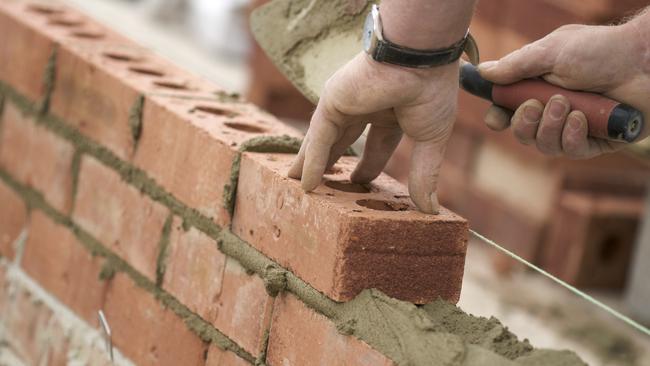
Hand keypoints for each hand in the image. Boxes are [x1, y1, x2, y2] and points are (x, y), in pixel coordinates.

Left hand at [288, 53, 459, 213]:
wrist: (420, 60)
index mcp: (391, 112)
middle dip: (330, 163)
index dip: (368, 166)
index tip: (359, 183)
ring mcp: (346, 103)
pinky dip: (311, 162)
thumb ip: (425, 174)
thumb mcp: (430, 140)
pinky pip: (319, 138)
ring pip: (324, 140)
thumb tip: (431, 209)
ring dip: (310, 163)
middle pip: (341, 141)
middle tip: (320, 185)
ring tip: (297, 185)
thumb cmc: (431, 91)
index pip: (377, 144)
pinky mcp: (332, 102)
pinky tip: (305, 184)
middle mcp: (365, 105)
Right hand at [478, 22, 649, 158]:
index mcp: (539, 87)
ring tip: (565, 105)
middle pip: (523, 133)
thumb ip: (516, 66)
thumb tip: (484, 72)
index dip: (499, 118)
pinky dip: (572, 136)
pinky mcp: (597, 141)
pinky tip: (581, 119)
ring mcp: (576, 127)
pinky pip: (572, 151)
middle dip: (524, 124)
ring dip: (549, 128)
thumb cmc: (600, 50)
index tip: (495, 120)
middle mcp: (555, 109)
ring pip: (545, 146)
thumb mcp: (550, 52)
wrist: (644, 61)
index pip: (509, 110)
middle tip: (535, 105)